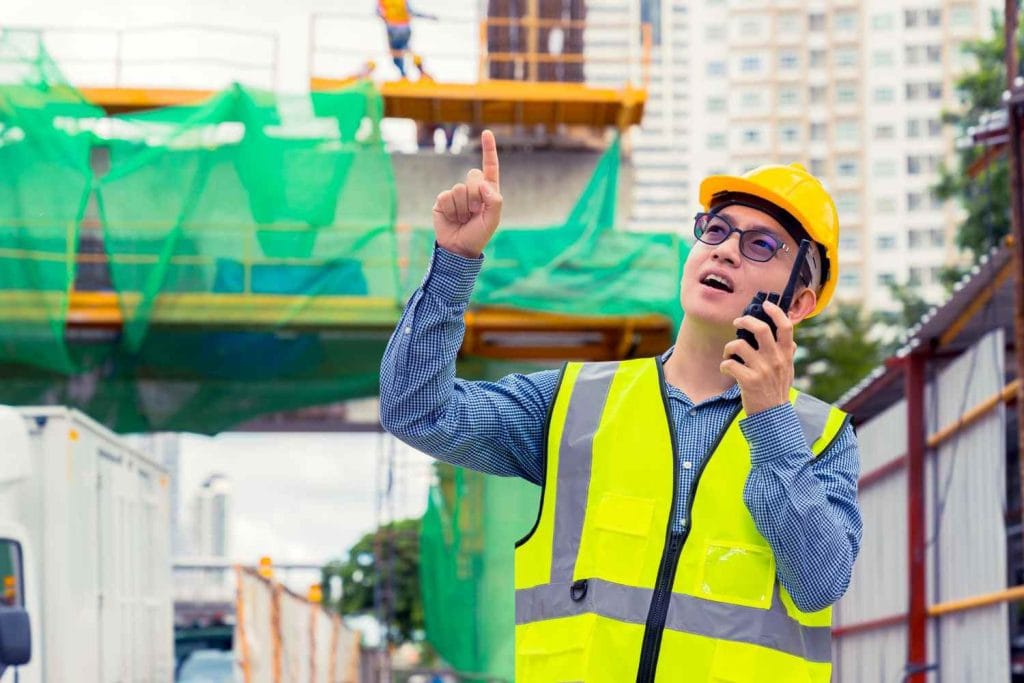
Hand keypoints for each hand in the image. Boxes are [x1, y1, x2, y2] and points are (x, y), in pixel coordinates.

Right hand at [433, 130, 502, 258]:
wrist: (459, 249)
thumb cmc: (478, 235)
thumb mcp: (493, 220)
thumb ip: (494, 200)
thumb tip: (483, 182)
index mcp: (487, 191)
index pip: (490, 167)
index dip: (488, 149)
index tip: (486, 132)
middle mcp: (472, 190)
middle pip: (473, 176)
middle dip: (475, 196)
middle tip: (474, 213)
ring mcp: (456, 194)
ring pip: (459, 189)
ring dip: (463, 207)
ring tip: (463, 219)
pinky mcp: (442, 201)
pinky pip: (446, 196)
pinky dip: (451, 210)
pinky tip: (452, 219)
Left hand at [719, 302, 796, 414]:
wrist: (773, 416)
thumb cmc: (778, 390)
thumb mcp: (789, 371)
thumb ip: (788, 355)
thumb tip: (793, 341)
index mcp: (786, 354)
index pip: (785, 327)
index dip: (775, 312)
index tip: (765, 304)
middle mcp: (775, 359)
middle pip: (761, 329)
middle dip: (745, 321)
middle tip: (737, 322)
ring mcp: (762, 370)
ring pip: (739, 345)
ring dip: (729, 347)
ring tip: (729, 354)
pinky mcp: (749, 381)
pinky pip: (729, 364)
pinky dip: (724, 364)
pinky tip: (727, 369)